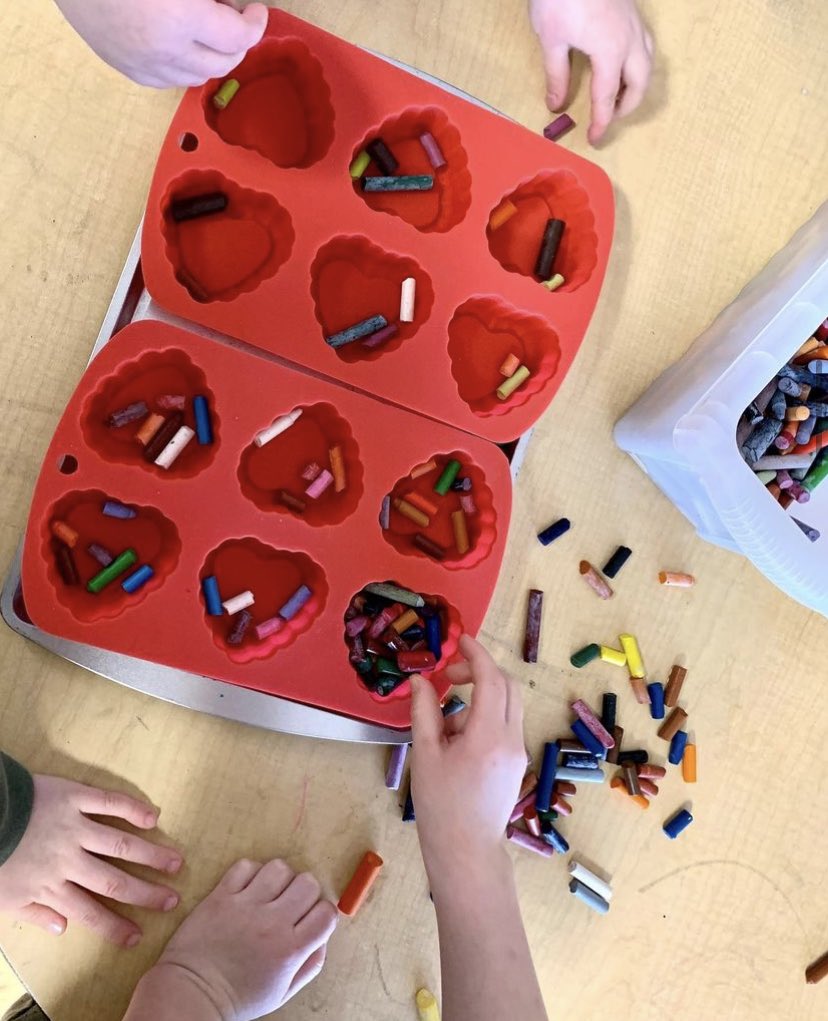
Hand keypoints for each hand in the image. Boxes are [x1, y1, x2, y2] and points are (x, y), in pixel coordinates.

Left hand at [0, 775, 182, 946]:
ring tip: (176, 862)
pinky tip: (153, 817)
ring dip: (149, 854)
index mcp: (51, 886)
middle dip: (145, 893)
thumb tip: (63, 928)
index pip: (90, 912)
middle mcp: (70, 860)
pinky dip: (132, 809)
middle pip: (113, 881)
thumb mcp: (4, 898)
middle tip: (172, 900)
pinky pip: (109, 802)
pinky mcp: (74, 797)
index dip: (115, 926)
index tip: (138, 936)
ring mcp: (75, 827)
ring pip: (120, 844)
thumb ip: (34, 913)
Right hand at [53, 0, 267, 87]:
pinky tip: (181, 42)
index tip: (256, 10)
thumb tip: (231, 8)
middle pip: (222, 64)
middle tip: (233, 18)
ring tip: (206, 29)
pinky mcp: (124, 67)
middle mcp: (163, 50)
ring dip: (211, 57)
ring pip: (195, 77)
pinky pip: (167, 80)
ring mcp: (142, 63)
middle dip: (236, 44)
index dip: (254, 24)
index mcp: (178, 18)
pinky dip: (183, 66)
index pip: (237, 38)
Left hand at [134, 860, 337, 1020]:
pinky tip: (246, 890)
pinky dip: (250, 873)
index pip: (326, 913)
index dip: (323, 913)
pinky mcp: (221, 896)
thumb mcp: (282, 993)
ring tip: (268, 894)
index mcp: (290, 950)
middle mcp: (272, 923)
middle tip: (290, 904)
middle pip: (308, 883)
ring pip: (279, 868)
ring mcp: (245, 906)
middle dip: (305, 892)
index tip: (311, 918)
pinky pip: (246, 866)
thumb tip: (323, 936)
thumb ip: (310, 966)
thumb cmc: (238, 997)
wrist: (192, 993)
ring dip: (279, 879)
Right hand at [409, 635, 526, 874]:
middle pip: (507, 686)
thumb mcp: (425, 754)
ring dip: (480, 696)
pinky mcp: (517, 762)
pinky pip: (506, 724)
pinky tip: (457, 740)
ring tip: (445, 723)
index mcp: (488, 736)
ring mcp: (518, 751)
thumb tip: (421, 680)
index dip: (476, 655)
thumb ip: (424, 711)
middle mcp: (511, 739)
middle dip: (480, 671)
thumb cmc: (440, 806)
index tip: (460, 642)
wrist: (466, 851)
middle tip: (449, 676)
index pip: (491, 679)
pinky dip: (485, 717)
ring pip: (508, 704)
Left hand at [529, 0, 653, 143]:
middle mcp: (630, 39)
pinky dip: (639, 63)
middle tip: (608, 120)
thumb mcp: (551, 39)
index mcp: (610, 51)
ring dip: (636, 86)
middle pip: (638, 84)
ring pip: (648, 63)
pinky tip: (624, 65)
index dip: (602, 122)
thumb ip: (556, 74)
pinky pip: (646, 44)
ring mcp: (634, 23)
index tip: (596, 139)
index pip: (607, 97)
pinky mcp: (632, 11)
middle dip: (626, 107)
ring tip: (618, 97)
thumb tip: (556, 104)